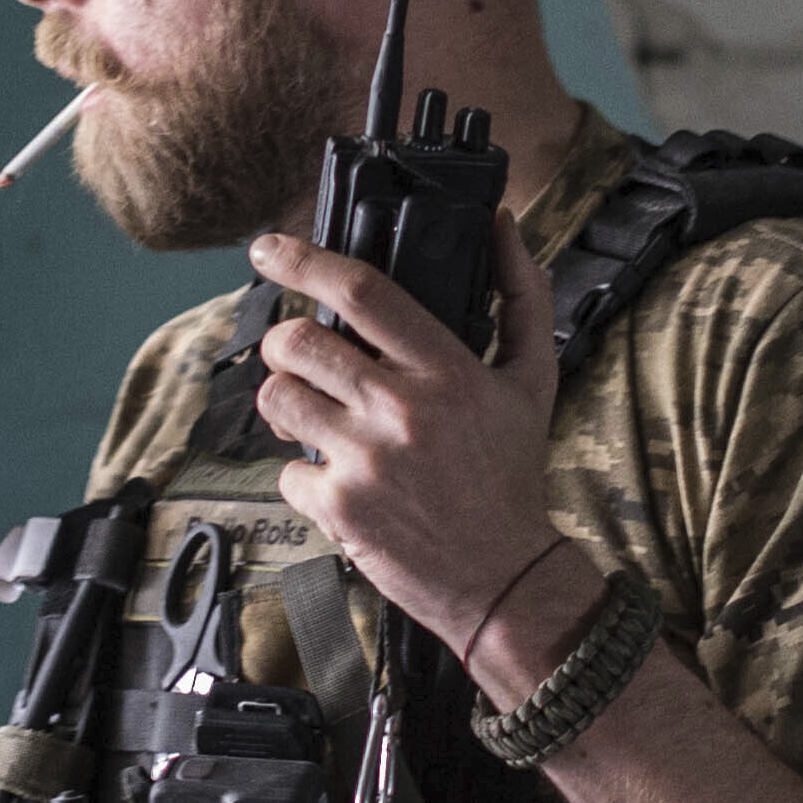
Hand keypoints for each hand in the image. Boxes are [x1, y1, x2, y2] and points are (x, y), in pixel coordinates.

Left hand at [243, 208, 564, 647]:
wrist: (504, 576)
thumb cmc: (512, 472)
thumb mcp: (533, 379)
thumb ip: (521, 295)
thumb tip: (504, 225)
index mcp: (446, 369)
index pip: (360, 291)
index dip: (302, 259)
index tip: (268, 247)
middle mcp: (401, 408)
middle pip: (298, 343)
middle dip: (283, 342)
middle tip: (298, 357)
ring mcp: (365, 460)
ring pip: (278, 399)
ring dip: (286, 403)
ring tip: (315, 416)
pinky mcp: (339, 507)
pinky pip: (286, 471)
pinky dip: (304, 476)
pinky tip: (341, 481)